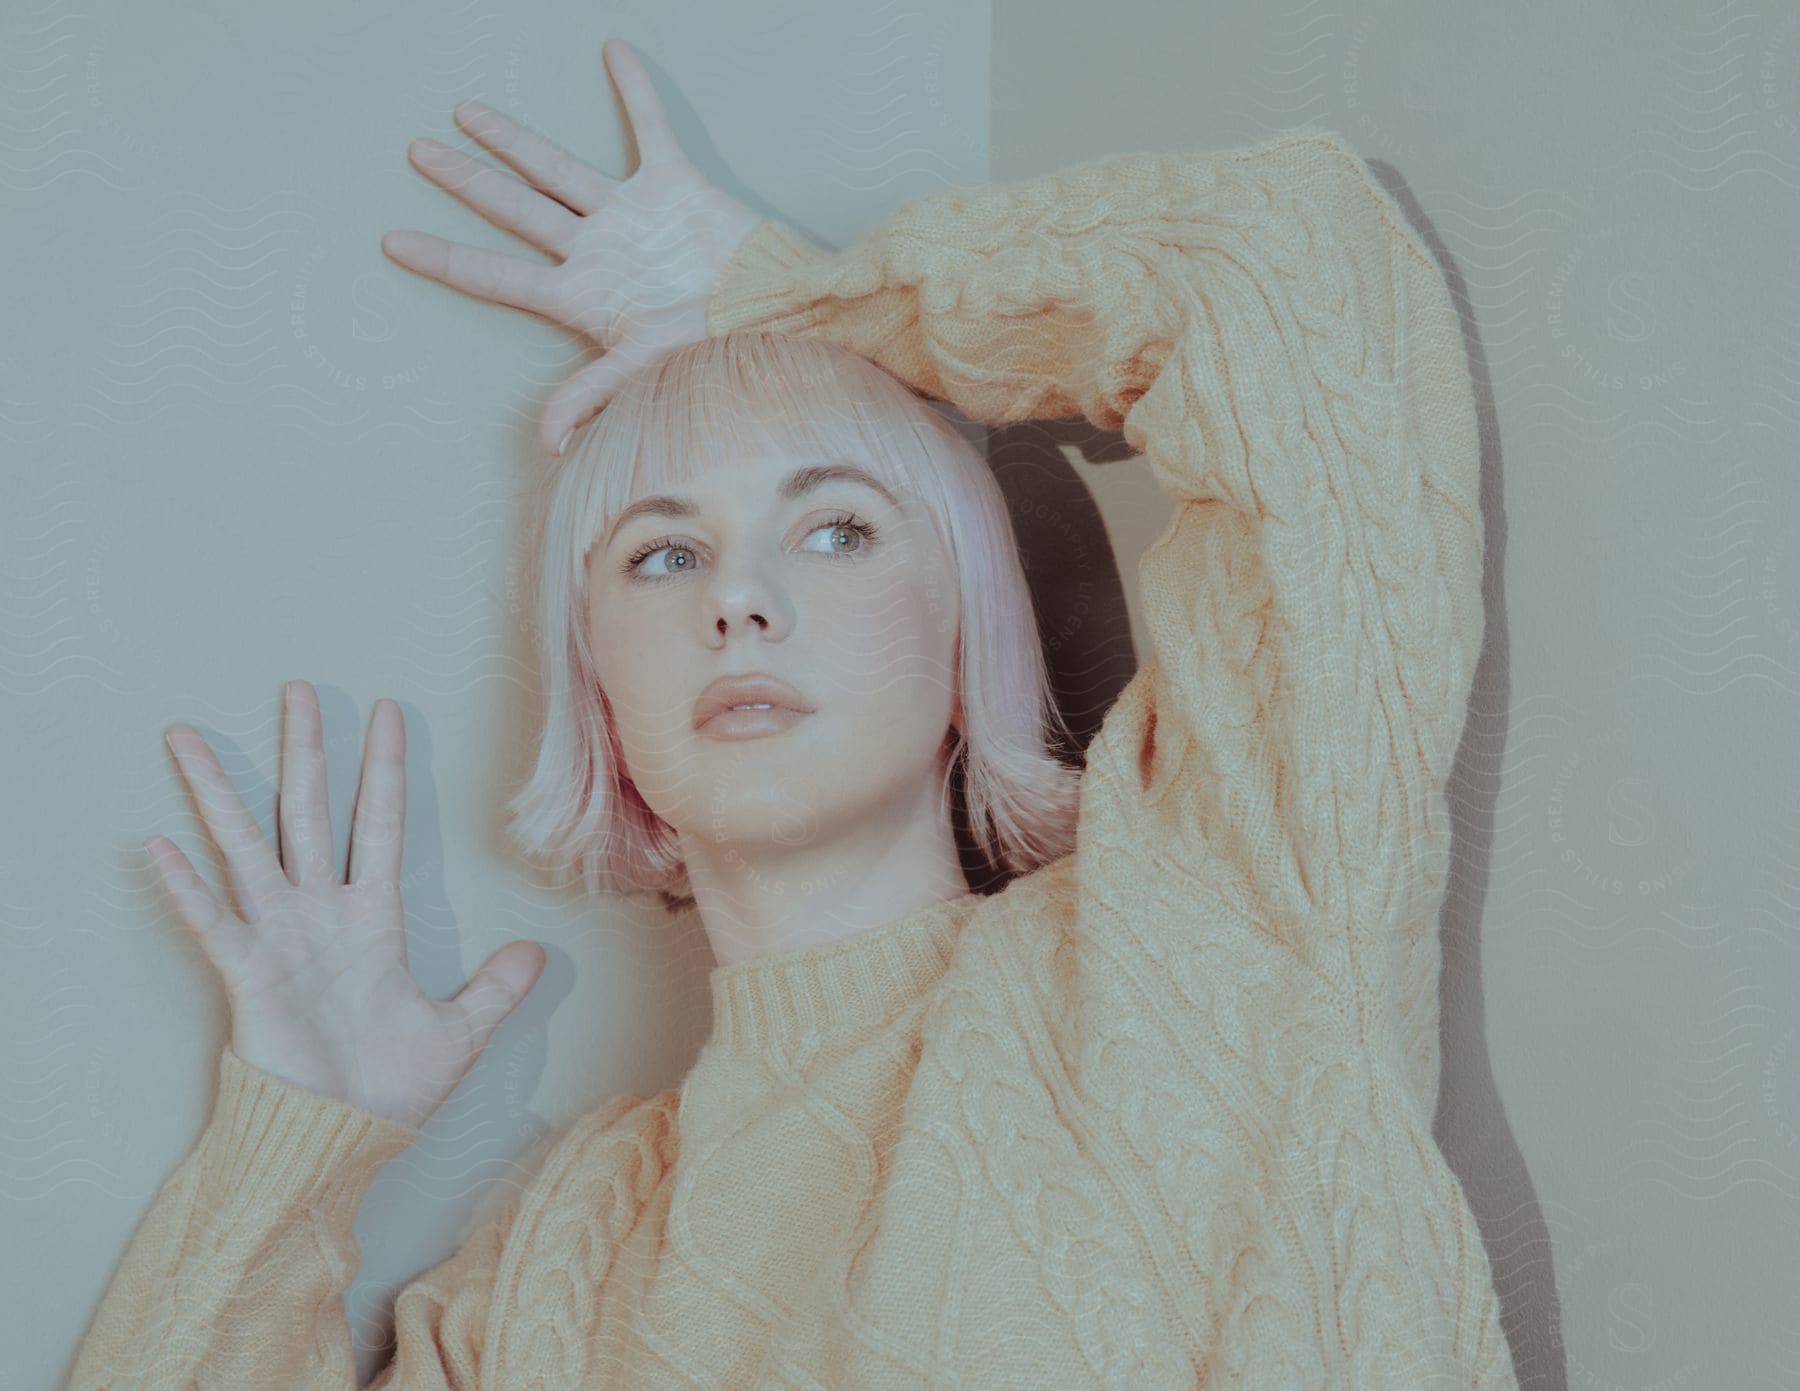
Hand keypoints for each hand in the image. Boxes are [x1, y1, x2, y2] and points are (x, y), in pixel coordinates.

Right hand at [147, 682, 545, 1131]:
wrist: (341, 1138)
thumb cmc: (390, 1088)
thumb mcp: (459, 1033)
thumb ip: (496, 991)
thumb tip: (538, 954)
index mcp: (372, 918)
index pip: (380, 824)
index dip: (384, 769)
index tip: (389, 711)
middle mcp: (320, 913)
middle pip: (309, 813)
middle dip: (306, 752)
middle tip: (300, 687)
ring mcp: (279, 938)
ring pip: (246, 848)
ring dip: (218, 793)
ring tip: (189, 737)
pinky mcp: (248, 975)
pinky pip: (213, 921)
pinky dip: (187, 887)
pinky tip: (160, 844)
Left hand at [381, 38, 765, 455]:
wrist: (778, 315)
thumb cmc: (716, 347)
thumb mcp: (647, 368)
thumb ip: (591, 394)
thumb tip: (547, 442)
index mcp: (581, 295)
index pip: (496, 275)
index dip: (444, 258)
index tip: (393, 243)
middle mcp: (595, 251)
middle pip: (513, 210)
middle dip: (464, 181)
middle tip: (416, 153)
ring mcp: (629, 216)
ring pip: (556, 169)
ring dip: (513, 140)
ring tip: (467, 112)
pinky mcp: (674, 186)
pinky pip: (649, 128)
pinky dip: (634, 91)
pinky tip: (612, 51)